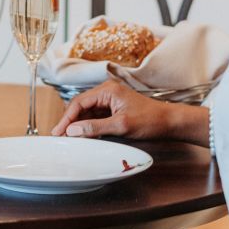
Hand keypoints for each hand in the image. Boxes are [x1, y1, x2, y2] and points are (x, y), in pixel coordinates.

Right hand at [51, 79, 172, 139]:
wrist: (169, 123)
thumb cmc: (150, 120)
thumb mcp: (120, 126)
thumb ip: (95, 127)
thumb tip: (73, 131)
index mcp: (107, 90)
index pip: (79, 102)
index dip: (66, 118)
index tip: (58, 132)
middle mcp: (107, 92)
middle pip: (80, 106)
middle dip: (70, 121)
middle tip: (59, 136)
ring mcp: (110, 100)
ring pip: (87, 112)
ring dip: (78, 124)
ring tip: (68, 138)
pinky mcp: (114, 109)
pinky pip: (95, 116)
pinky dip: (88, 126)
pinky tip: (83, 136)